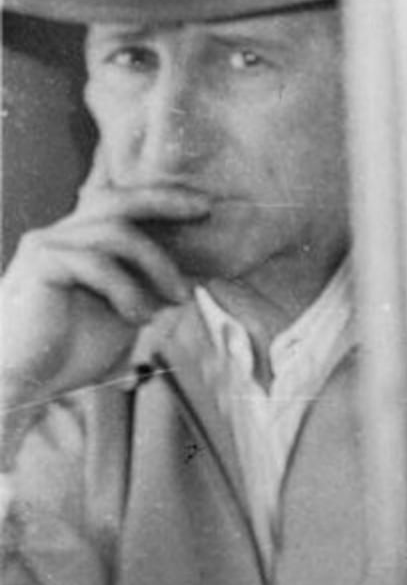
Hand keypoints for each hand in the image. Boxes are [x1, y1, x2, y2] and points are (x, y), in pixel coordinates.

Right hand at [0, 176, 205, 411]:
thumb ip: (152, 287)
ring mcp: (47, 245)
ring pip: (117, 233)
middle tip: (205, 210)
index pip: (119, 206)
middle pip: (117, 200)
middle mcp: (59, 236)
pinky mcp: (40, 262)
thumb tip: (199, 270)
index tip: (206, 206)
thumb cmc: (70, 352)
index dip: (161, 199)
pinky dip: (128, 289)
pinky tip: (140, 316)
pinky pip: (97, 262)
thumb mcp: (126, 312)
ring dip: (158, 265)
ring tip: (177, 299)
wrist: (21, 385)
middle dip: (165, 200)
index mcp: (77, 243)